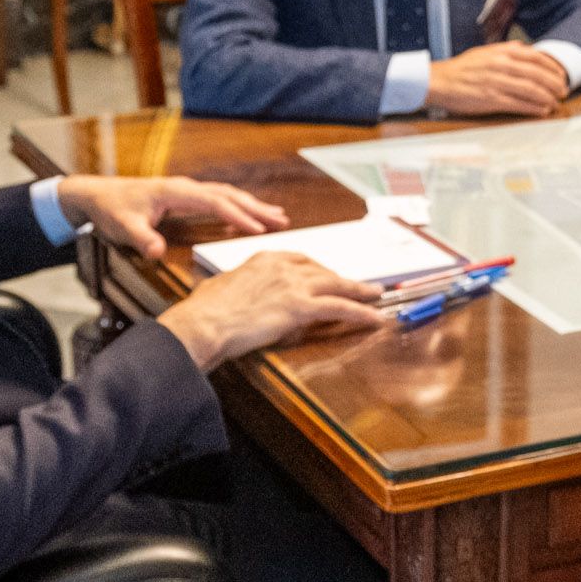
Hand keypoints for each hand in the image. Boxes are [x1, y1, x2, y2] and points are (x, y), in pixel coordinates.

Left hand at [56, 176, 286, 259]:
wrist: (97, 194)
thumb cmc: (111, 208)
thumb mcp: (123, 227)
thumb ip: (141, 239)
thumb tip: (157, 252)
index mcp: (176, 192)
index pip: (216, 202)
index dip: (239, 216)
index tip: (259, 229)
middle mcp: (186, 188)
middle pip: (229, 195)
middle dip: (257, 208)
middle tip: (282, 220)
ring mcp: (187, 191)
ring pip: (227, 195)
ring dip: (252, 205)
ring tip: (276, 216)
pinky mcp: (185, 197)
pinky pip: (219, 200)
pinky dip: (238, 207)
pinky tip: (249, 218)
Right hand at [160, 253, 384, 368]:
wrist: (204, 323)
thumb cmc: (205, 311)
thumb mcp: (223, 287)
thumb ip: (240, 284)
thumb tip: (237, 290)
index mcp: (264, 258)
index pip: (301, 260)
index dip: (319, 270)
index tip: (328, 275)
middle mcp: (283, 266)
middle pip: (323, 270)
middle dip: (343, 279)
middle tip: (360, 285)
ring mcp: (294, 285)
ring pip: (337, 285)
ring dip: (361, 291)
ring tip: (377, 295)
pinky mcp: (300, 306)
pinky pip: (340, 308)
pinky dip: (361, 312)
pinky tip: (375, 318)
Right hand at [427, 42, 570, 116]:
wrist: (440, 81)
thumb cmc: (463, 69)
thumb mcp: (486, 52)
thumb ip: (506, 51)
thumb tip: (527, 50)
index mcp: (502, 51)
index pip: (536, 57)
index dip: (553, 68)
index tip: (561, 76)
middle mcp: (502, 65)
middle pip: (538, 74)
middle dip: (555, 84)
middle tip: (563, 92)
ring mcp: (497, 82)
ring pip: (531, 90)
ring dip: (547, 98)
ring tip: (555, 103)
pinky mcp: (491, 99)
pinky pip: (519, 104)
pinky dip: (534, 108)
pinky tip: (542, 111)